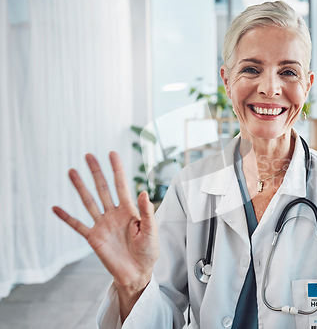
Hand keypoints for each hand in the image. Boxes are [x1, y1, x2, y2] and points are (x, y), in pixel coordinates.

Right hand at [53, 152, 158, 300]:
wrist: (137, 273)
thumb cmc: (148, 251)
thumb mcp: (151, 231)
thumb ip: (147, 212)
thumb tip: (143, 192)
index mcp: (129, 210)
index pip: (121, 185)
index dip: (117, 170)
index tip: (112, 154)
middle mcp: (114, 214)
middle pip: (103, 189)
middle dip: (96, 172)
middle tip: (88, 156)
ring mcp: (102, 225)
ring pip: (89, 202)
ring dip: (80, 187)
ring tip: (71, 171)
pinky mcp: (93, 238)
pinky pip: (77, 225)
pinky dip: (66, 217)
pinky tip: (55, 207)